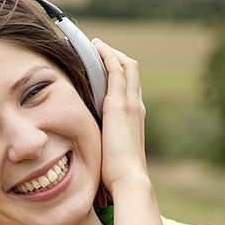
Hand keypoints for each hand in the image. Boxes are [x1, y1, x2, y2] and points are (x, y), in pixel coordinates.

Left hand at [91, 39, 149, 190]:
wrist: (129, 180)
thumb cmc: (117, 174)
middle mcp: (136, 107)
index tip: (102, 66)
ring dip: (110, 52)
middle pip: (131, 71)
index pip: (128, 87)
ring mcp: (130, 104)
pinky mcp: (120, 104)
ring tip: (95, 44)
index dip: (117, 73)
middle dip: (115, 57)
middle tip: (98, 49)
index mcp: (134, 118)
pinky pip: (116, 71)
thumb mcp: (109, 152)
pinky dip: (108, 57)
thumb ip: (102, 141)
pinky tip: (96, 49)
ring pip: (126, 66)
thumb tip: (88, 145)